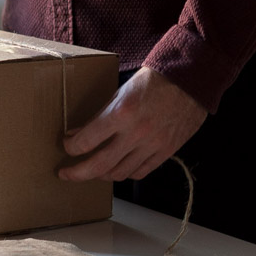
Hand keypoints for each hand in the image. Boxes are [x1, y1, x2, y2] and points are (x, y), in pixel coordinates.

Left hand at [59, 67, 207, 181]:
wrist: (189, 80)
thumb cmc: (153, 81)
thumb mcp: (120, 93)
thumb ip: (99, 116)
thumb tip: (77, 134)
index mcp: (121, 113)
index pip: (86, 141)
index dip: (71, 147)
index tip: (66, 146)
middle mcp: (136, 133)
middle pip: (98, 166)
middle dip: (77, 173)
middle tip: (65, 173)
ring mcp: (152, 145)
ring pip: (119, 174)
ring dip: (101, 175)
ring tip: (93, 170)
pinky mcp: (166, 152)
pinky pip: (140, 172)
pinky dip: (125, 173)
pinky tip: (117, 167)